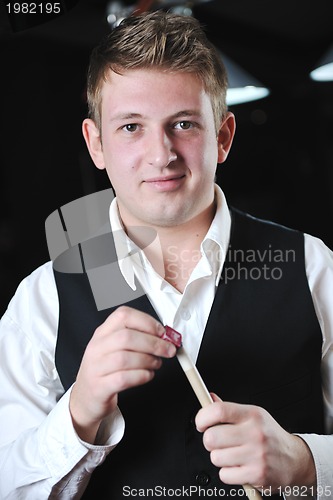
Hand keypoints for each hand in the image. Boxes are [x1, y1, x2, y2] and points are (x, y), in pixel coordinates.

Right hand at [69, 306, 175, 442]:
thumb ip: (136, 338)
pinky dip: (141, 376)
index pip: (123, 315)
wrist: (85, 398)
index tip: (161, 331)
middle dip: (153, 343)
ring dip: (148, 360)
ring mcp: (96, 368)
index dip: (146, 321)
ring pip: (125, 358)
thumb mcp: (114, 348)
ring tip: (156, 363)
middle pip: (127, 337)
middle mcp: (97, 348)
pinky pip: (124, 378)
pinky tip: (148, 375)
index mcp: (102, 333)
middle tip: (168, 349)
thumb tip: (164, 336)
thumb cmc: (105, 370)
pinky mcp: (100, 387)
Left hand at [195, 394, 315, 492]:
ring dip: (219, 458)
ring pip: (215, 457)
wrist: (295, 460)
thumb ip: (229, 409)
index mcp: (252, 414)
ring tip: (232, 454)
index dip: (202, 417)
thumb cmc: (269, 436)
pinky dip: (227, 473)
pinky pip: (224, 475)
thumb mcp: (252, 416)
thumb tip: (209, 398)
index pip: (219, 411)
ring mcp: (256, 455)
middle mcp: (255, 433)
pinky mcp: (256, 475)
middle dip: (209, 441)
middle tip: (217, 441)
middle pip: (212, 437)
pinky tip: (239, 466)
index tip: (201, 423)